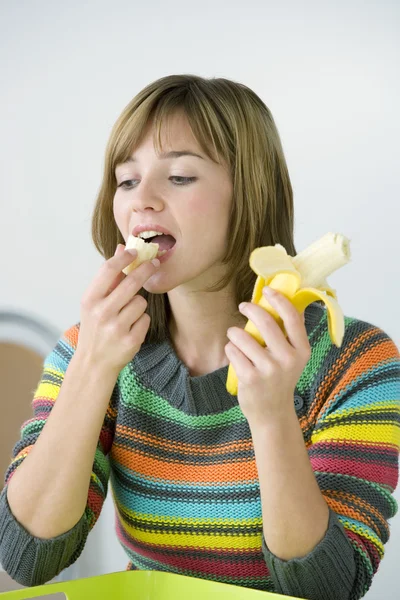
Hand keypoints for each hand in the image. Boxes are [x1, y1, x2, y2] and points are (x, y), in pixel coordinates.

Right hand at [77, 244, 159, 375]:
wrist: (93, 363)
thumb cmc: (95, 327)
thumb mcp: (94, 303)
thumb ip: (109, 277)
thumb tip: (122, 248)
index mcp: (90, 300)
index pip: (108, 270)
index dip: (124, 257)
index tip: (136, 251)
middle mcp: (101, 313)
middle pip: (131, 282)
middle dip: (146, 270)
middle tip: (155, 263)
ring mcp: (116, 328)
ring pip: (141, 302)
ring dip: (138, 305)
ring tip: (127, 315)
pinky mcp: (130, 341)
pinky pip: (145, 319)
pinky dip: (141, 322)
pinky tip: (130, 329)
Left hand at [225, 287, 310, 425]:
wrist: (272, 413)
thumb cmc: (280, 378)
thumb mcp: (294, 357)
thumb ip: (290, 333)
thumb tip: (282, 298)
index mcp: (302, 350)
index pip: (292, 318)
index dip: (279, 300)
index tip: (267, 290)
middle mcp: (288, 359)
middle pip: (265, 321)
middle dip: (250, 309)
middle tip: (243, 306)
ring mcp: (269, 369)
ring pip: (242, 335)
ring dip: (235, 333)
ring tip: (236, 338)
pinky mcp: (250, 378)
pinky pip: (233, 351)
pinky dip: (231, 350)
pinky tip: (236, 356)